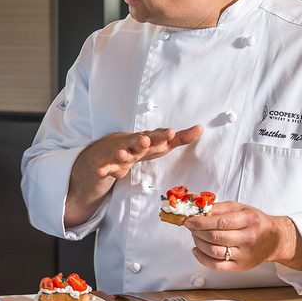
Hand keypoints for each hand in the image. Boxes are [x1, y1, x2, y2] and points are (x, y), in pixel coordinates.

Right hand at [89, 126, 203, 178]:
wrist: (112, 148)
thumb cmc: (143, 146)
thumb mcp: (162, 142)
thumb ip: (181, 137)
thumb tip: (201, 128)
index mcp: (149, 139)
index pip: (158, 136)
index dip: (164, 135)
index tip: (171, 132)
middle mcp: (134, 143)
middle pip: (138, 142)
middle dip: (141, 141)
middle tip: (145, 140)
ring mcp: (121, 152)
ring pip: (121, 153)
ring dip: (121, 153)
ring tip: (121, 154)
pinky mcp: (110, 163)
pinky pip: (106, 167)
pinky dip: (103, 170)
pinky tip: (100, 172)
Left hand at [185, 202, 301, 271]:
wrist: (274, 239)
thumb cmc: (256, 222)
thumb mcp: (241, 208)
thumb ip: (221, 208)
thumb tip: (200, 211)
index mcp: (249, 220)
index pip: (220, 222)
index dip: (201, 222)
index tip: (189, 221)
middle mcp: (248, 238)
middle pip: (215, 237)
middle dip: (198, 232)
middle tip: (191, 227)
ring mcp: (245, 255)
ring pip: (214, 252)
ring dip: (199, 243)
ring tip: (195, 236)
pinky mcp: (241, 267)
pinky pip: (217, 266)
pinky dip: (202, 259)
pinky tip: (197, 250)